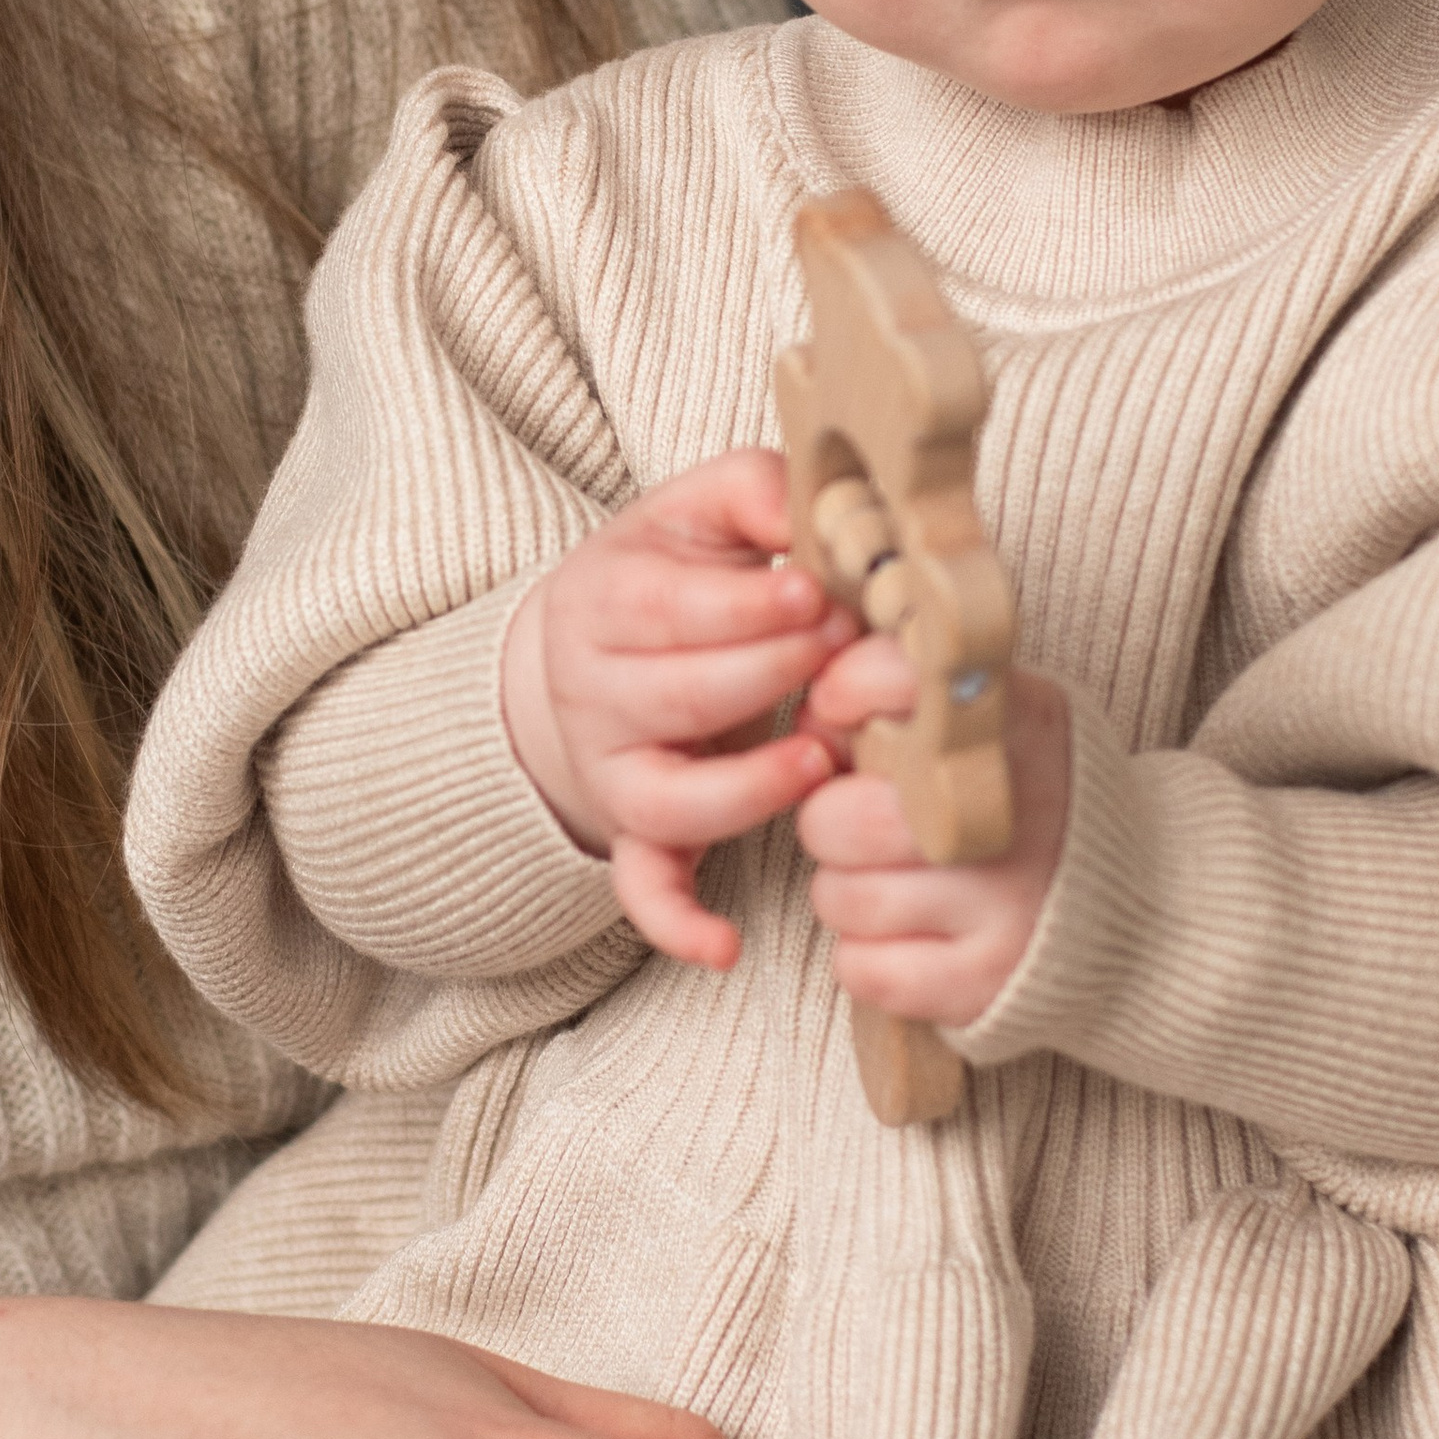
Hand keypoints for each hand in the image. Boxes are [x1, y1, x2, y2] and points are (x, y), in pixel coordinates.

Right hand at [500, 449, 853, 962]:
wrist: (592, 647)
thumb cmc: (672, 572)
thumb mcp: (699, 510)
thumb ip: (756, 492)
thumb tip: (817, 509)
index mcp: (601, 600)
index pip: (669, 611)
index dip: (750, 609)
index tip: (821, 597)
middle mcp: (594, 694)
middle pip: (676, 699)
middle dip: (771, 678)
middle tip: (845, 660)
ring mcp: (612, 772)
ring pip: (666, 800)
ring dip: (746, 790)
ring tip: (819, 763)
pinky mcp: (633, 835)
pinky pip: (643, 891)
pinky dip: (678, 923)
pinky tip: (727, 946)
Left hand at [793, 634, 1072, 1025]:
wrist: (1147, 908)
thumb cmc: (1039, 803)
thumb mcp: (1005, 721)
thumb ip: (913, 697)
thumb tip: (815, 718)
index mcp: (1021, 729)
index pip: (894, 680)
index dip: (849, 692)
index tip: (839, 711)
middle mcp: (1012, 818)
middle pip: (839, 817)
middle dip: (834, 820)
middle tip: (871, 825)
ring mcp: (1002, 908)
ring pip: (840, 896)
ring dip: (849, 891)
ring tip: (899, 881)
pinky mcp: (983, 985)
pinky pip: (862, 968)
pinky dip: (868, 955)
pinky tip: (912, 935)